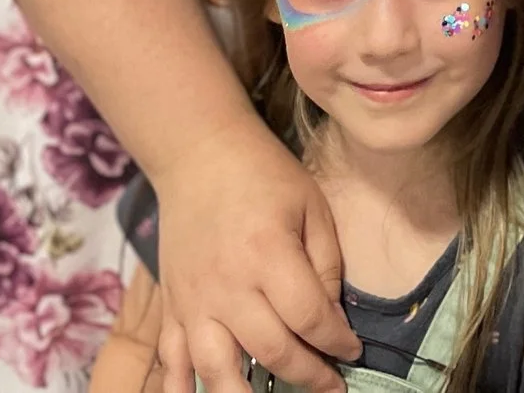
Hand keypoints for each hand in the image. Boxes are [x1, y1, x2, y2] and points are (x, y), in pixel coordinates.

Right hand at [150, 115, 355, 392]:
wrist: (199, 154)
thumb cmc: (264, 175)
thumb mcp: (312, 206)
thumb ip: (326, 265)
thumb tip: (332, 320)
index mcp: (269, 255)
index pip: (309, 318)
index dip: (337, 343)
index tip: (351, 351)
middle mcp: (228, 285)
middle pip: (272, 351)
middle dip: (309, 375)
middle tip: (331, 385)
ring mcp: (193, 300)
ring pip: (217, 369)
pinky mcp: (172, 306)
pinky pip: (172, 361)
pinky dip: (183, 389)